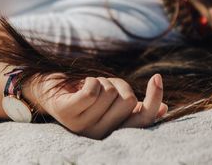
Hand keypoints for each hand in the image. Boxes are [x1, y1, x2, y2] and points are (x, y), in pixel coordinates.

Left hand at [23, 73, 166, 139]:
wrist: (48, 89)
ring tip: (85, 87)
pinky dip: (90, 80)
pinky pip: (92, 90)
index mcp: (112, 131)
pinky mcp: (67, 113)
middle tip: (99, 86)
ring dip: (100, 81)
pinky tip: (80, 84)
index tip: (157, 78)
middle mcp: (99, 133)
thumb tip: (163, 108)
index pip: (142, 119)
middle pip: (129, 99)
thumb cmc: (83, 92)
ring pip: (110, 91)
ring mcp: (82, 125)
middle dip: (116, 83)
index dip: (154, 98)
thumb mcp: (112, 98)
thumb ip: (134, 106)